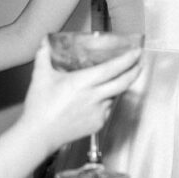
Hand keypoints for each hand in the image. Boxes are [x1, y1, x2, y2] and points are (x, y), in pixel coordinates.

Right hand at [18, 38, 141, 153]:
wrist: (39, 134)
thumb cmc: (40, 108)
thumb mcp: (40, 77)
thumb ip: (44, 56)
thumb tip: (45, 43)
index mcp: (82, 83)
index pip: (112, 69)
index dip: (127, 60)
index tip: (136, 52)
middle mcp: (94, 97)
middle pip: (123, 83)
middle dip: (134, 71)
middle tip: (139, 62)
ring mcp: (98, 112)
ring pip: (115, 96)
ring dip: (118, 86)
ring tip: (116, 79)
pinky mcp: (97, 124)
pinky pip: (107, 109)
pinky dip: (107, 101)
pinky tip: (99, 98)